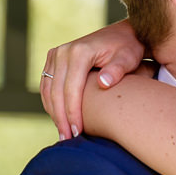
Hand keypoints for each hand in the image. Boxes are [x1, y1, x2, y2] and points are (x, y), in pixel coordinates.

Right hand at [40, 20, 145, 140]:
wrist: (122, 34)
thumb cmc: (128, 49)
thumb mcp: (128, 58)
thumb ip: (116, 71)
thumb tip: (103, 84)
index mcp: (80, 51)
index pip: (71, 88)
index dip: (73, 113)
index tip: (77, 132)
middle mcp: (63, 51)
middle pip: (55, 91)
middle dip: (61, 118)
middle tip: (68, 139)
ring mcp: (56, 54)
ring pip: (48, 90)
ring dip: (54, 113)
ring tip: (63, 134)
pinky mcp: (54, 60)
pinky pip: (47, 85)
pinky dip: (51, 103)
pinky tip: (60, 120)